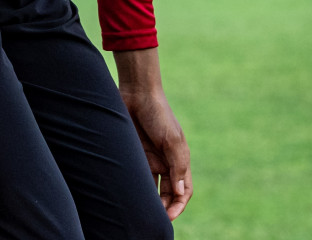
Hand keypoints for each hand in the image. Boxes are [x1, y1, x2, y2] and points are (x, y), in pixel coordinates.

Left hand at [113, 49, 191, 221]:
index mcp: (179, 159)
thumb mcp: (171, 139)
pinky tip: (128, 196)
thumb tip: (180, 192)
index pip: (183, 190)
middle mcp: (165, 162)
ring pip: (150, 188)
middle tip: (153, 218)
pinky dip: (134, 188)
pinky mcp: (134, 156)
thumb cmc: (158, 113)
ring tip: (139, 211)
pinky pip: (135, 177)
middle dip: (163, 208)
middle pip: (167, 193)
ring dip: (148, 201)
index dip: (179, 205)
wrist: (136, 93)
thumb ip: (177, 166)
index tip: (169, 216)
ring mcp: (149, 159)